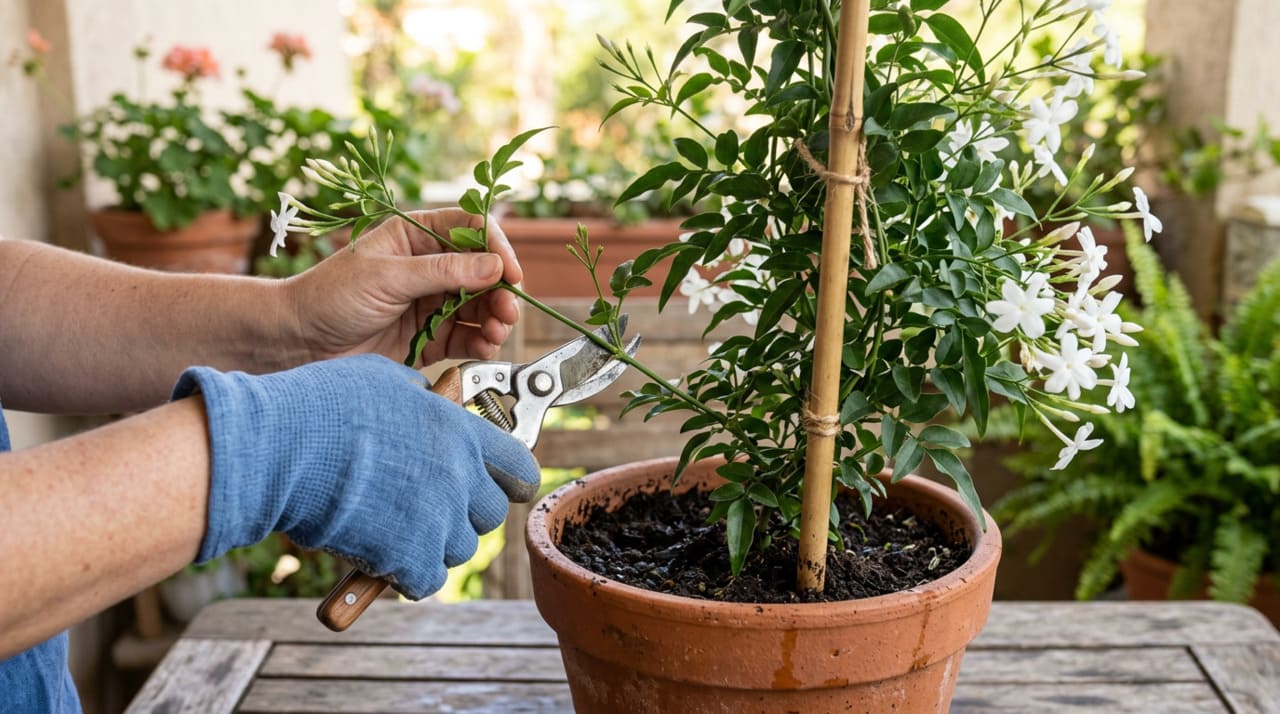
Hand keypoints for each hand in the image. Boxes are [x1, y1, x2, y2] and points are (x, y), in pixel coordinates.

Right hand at [173, 354, 540, 598]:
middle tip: (432, 507)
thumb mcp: (386, 381)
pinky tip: (385, 557)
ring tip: (400, 528)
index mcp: (460, 432)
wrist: (281, 450)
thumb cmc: (323, 407)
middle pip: (490, 514)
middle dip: (466, 513)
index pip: (520, 467)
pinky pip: (427, 579)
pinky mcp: (410, 557)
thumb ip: (421, 399)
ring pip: (460, 549)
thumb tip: (427, 401)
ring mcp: (438, 519)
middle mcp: (459, 476)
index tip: (503, 486)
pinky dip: (409, 575)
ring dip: (436, 543)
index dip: (512, 480)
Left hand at [284, 209, 523, 366]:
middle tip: (507, 312)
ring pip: (479, 307)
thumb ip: (442, 272)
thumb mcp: (387, 276)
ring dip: (494, 319)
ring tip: (495, 333)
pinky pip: (467, 337)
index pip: (471, 229)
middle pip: (483, 272)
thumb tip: (493, 267)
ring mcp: (431, 303)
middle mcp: (430, 267)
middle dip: (500, 292)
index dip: (496, 248)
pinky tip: (485, 347)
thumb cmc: (331, 296)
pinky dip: (481, 343)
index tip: (510, 273)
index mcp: (416, 236)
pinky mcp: (429, 337)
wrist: (299, 342)